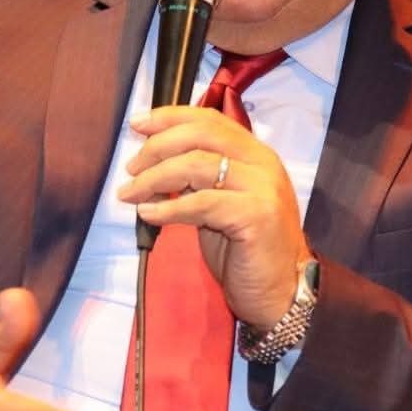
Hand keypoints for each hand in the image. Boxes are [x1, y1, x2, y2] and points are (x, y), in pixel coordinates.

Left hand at [118, 105, 309, 330]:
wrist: (280, 293)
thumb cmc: (246, 252)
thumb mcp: (219, 205)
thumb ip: (196, 180)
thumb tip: (151, 164)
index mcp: (255, 154)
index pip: (210, 120)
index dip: (170, 118)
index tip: (137, 125)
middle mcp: (263, 163)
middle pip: (201, 135)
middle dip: (157, 147)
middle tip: (131, 168)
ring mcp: (263, 187)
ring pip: (197, 165)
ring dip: (154, 178)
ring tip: (131, 194)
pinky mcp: (256, 215)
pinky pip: (201, 202)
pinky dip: (168, 208)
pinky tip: (148, 214)